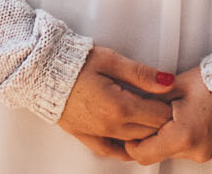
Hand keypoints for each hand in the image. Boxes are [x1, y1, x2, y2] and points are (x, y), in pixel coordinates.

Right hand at [56, 44, 176, 158]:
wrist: (41, 70)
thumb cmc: (76, 61)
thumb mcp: (110, 60)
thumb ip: (140, 73)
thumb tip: (168, 82)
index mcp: (120, 106)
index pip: (159, 116)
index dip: (169, 106)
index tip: (170, 96)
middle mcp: (110, 126)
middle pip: (150, 132)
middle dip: (161, 120)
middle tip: (162, 105)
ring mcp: (97, 134)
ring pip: (134, 142)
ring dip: (146, 133)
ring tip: (147, 116)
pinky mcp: (85, 136)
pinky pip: (111, 151)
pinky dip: (125, 149)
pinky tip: (131, 142)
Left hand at [122, 67, 211, 163]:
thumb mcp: (173, 86)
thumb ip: (148, 101)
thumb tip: (130, 106)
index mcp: (182, 137)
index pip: (144, 154)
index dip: (132, 144)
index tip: (130, 133)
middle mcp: (198, 152)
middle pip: (164, 152)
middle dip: (157, 136)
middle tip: (160, 113)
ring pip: (184, 151)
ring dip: (178, 136)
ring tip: (184, 111)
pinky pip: (203, 148)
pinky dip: (197, 137)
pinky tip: (200, 117)